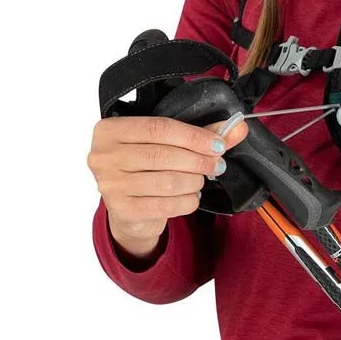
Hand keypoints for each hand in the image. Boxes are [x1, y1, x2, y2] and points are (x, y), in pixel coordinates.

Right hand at [87, 114, 248, 255]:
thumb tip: (237, 127)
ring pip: (167, 181)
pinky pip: (166, 205)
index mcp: (110, 129)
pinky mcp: (122, 210)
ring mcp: (110, 184)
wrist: (130, 212)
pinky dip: (187, 201)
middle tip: (217, 165)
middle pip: (163, 155)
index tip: (218, 144)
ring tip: (199, 181)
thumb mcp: (165, 146)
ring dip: (193, 182)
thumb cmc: (146, 171)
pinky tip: (191, 197)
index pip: (160, 127)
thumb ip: (198, 135)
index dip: (194, 136)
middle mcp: (103, 155)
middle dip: (198, 160)